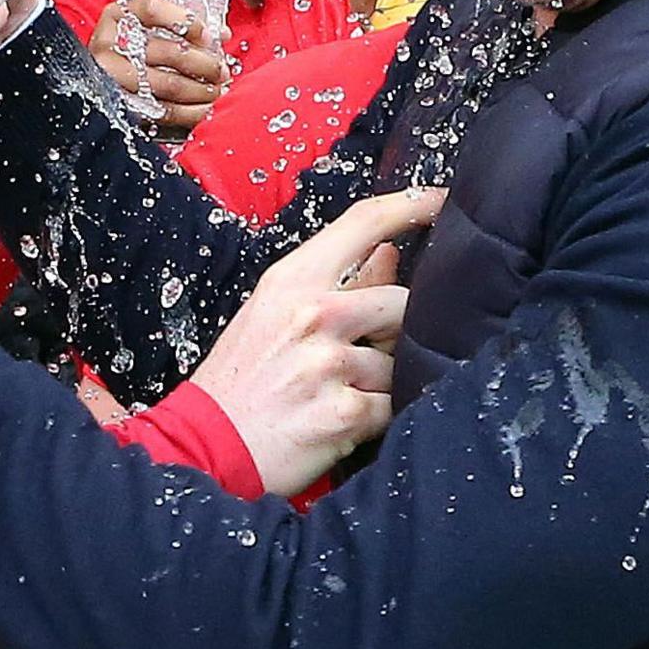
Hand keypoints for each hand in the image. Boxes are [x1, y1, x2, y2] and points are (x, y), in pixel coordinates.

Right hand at [92, 0, 233, 129]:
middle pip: (166, 51)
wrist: (99, 78)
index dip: (186, 22)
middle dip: (204, 63)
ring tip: (217, 89)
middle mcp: (109, 43)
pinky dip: (190, 112)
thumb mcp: (149, 26)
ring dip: (201, 89)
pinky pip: (162, 111)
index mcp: (118, 15)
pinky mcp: (120, 104)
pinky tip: (205, 107)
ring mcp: (111, 76)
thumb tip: (220, 35)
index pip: (153, 10)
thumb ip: (183, 25)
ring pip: (167, 84)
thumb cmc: (130, 47)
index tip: (208, 36)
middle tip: (221, 70)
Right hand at [189, 186, 441, 496]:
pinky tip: (340, 420)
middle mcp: (314, 314)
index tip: (441, 201)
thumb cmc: (240, 379)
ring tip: (336, 394)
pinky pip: (393, 405)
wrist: (207, 447)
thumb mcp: (273, 315)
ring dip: (379, 380)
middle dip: (394, 331)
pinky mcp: (345, 413)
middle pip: (401, 301)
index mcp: (292, 281)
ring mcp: (329, 364)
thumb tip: (390, 251)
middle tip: (359, 355)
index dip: (411, 204)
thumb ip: (336, 282)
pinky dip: (376, 416)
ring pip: (398, 360)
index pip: (363, 223)